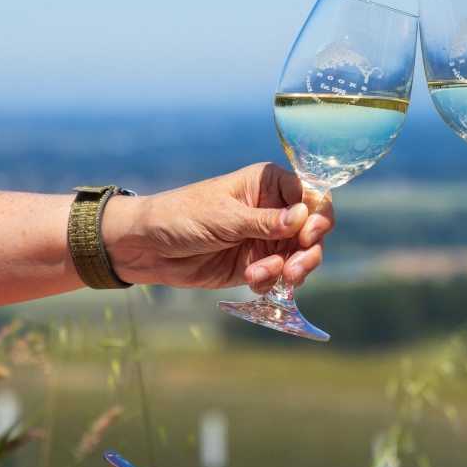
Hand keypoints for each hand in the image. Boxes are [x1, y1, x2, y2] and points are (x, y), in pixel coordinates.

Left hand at [104, 163, 333, 293]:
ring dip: (291, 270)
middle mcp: (273, 209)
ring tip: (266, 278)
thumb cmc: (181, 216)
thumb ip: (265, 220)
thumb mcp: (224, 218)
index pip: (310, 194)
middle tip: (294, 270)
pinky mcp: (257, 263)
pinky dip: (272, 282)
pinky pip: (280, 275)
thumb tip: (304, 216)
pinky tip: (251, 282)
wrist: (148, 247)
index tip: (308, 235)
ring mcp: (266, 238)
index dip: (317, 215)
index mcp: (267, 184)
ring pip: (301, 255)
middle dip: (308, 251)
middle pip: (312, 229)